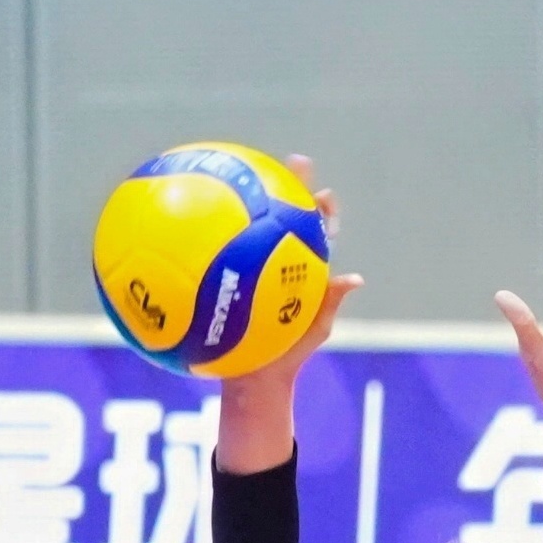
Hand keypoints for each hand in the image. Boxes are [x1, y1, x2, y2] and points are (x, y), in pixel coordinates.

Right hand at [213, 153, 361, 476]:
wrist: (253, 379)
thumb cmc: (286, 357)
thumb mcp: (311, 331)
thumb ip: (328, 303)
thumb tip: (352, 279)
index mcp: (302, 270)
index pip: (314, 232)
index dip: (320, 209)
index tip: (323, 192)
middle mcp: (277, 263)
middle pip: (284, 218)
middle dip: (288, 187)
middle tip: (292, 162)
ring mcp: (250, 269)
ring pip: (248, 230)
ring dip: (246, 201)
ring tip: (240, 171)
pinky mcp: (225, 281)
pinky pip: (215, 257)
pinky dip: (207, 239)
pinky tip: (189, 221)